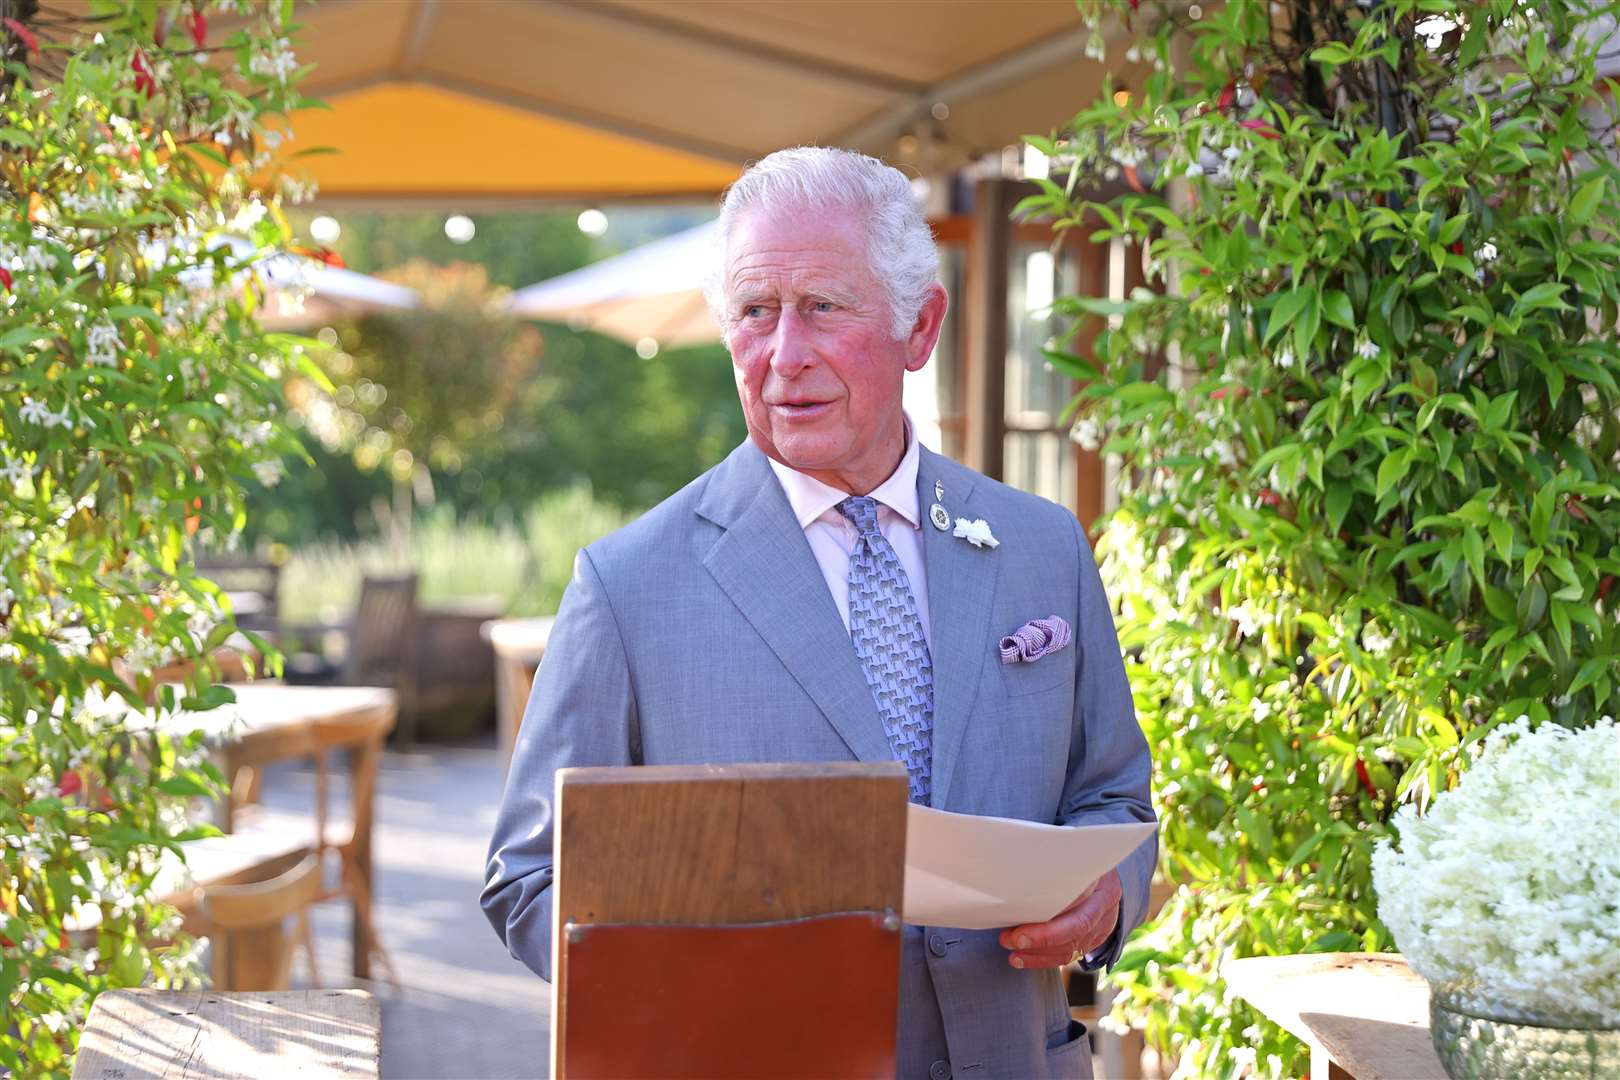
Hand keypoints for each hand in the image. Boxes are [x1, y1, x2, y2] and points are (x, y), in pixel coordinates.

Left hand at [997, 869, 1120, 969]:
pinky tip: (1023, 957)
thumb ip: (1054, 862)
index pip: (1080, 895)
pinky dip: (1044, 959)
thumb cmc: (1080, 862)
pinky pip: (1070, 955)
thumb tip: (1014, 863)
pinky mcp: (1094, 940)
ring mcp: (1103, 925)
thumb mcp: (1073, 855)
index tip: (1023, 910)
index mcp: (1100, 878)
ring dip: (1039, 953)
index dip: (1053, 907)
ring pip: (1073, 946)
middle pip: (1078, 927)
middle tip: (1012, 939)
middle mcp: (1105, 904)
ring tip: (1012, 950)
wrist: (1106, 877)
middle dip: (1043, 938)